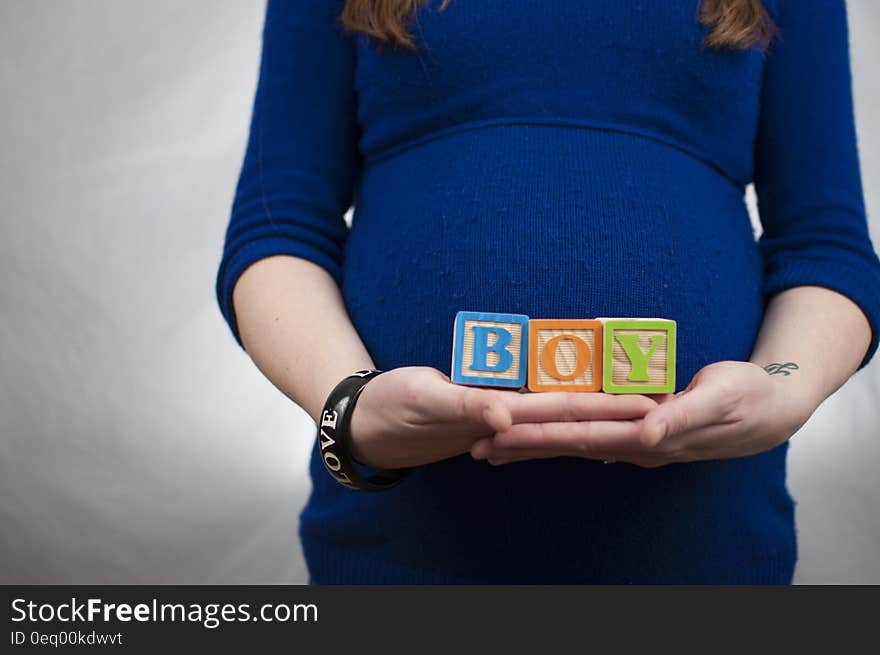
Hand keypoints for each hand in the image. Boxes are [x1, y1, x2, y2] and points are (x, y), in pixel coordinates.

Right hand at [349, 366, 656, 468]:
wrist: (366, 422)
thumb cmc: (391, 408)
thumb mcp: (425, 401)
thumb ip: (467, 406)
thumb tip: (508, 417)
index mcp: (499, 415)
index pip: (566, 410)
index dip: (607, 408)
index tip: (650, 406)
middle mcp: (506, 416)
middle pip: (572, 410)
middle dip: (615, 406)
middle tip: (663, 397)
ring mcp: (497, 413)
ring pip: (556, 408)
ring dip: (594, 406)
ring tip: (633, 399)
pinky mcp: (484, 405)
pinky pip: (530, 404)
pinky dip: (559, 405)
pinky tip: (579, 404)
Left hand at [471, 361, 813, 467]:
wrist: (768, 410)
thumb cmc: (744, 397)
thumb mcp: (719, 398)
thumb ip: (682, 415)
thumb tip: (646, 435)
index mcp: (646, 436)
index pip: (580, 436)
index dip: (539, 436)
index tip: (500, 435)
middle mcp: (633, 444)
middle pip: (565, 446)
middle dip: (520, 448)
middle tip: (476, 449)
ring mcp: (634, 442)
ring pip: (573, 445)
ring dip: (533, 448)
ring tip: (493, 451)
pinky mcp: (637, 434)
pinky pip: (589, 437)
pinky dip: (559, 439)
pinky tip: (538, 444)